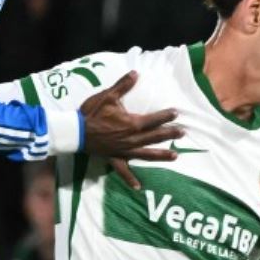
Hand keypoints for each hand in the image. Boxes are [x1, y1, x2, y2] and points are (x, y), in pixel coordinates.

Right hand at [79, 72, 182, 189]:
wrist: (76, 132)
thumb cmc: (92, 113)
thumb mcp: (108, 96)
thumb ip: (123, 85)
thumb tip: (135, 73)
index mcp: (132, 123)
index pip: (154, 119)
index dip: (166, 115)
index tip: (177, 113)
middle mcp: (132, 139)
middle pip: (155, 136)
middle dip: (170, 134)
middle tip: (183, 133)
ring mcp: (124, 150)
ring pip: (147, 154)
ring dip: (161, 155)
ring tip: (175, 156)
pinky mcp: (115, 158)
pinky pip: (123, 171)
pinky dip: (130, 179)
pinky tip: (138, 187)